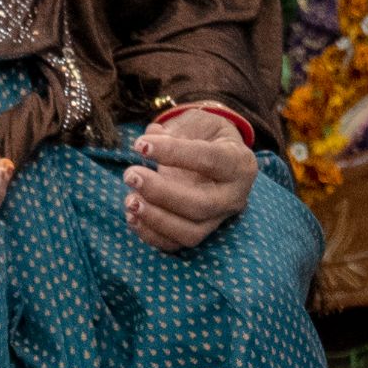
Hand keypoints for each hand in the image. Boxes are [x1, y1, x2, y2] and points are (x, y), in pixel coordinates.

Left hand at [124, 106, 256, 252]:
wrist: (217, 159)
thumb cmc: (207, 137)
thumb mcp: (199, 122)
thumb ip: (178, 128)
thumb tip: (152, 135)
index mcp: (238, 163)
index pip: (208, 159)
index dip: (173, 152)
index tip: (140, 145)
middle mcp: (233, 197)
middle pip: (200, 205)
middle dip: (160, 192)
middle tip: (130, 174)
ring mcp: (218, 220)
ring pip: (190, 233)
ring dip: (155, 219)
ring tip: (129, 200)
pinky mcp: (200, 234)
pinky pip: (176, 245)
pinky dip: (150, 235)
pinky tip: (131, 216)